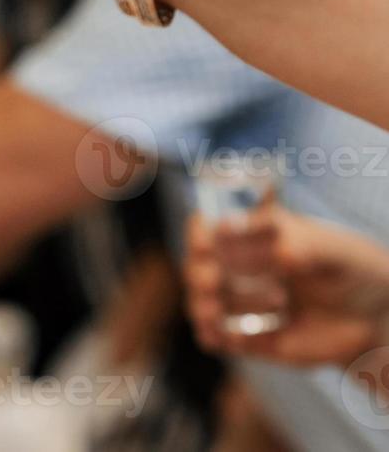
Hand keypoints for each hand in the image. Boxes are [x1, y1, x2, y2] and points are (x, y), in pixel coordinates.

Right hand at [185, 211, 388, 369]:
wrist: (373, 318)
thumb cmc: (353, 270)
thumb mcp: (336, 250)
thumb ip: (307, 246)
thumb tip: (280, 254)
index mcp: (255, 236)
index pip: (217, 230)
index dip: (202, 233)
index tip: (207, 241)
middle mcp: (241, 267)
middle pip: (201, 266)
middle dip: (199, 273)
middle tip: (211, 281)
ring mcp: (244, 303)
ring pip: (206, 302)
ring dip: (203, 306)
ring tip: (214, 313)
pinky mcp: (252, 337)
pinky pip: (222, 338)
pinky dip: (213, 337)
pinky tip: (216, 337)